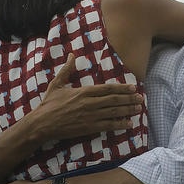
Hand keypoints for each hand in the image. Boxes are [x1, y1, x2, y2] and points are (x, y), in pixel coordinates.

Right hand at [26, 53, 143, 140]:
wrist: (42, 123)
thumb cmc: (49, 104)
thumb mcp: (57, 84)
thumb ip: (67, 70)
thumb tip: (71, 55)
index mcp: (83, 91)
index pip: (107, 88)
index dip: (122, 88)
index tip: (133, 87)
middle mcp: (89, 103)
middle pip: (114, 99)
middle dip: (129, 99)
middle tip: (141, 98)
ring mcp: (90, 116)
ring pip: (114, 112)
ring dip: (128, 110)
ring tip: (138, 109)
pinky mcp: (89, 128)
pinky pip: (108, 125)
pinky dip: (120, 124)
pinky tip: (128, 123)